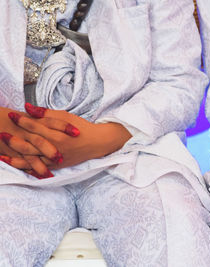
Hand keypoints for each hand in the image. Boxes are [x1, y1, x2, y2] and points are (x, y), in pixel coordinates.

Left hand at [8, 103, 131, 168]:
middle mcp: (55, 148)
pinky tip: (16, 167)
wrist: (97, 143)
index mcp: (58, 134)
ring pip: (31, 160)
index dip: (22, 120)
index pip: (36, 126)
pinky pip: (39, 169)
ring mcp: (55, 159)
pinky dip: (27, 169)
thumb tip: (28, 108)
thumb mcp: (66, 117)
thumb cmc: (81, 128)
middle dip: (13, 139)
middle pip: (30, 144)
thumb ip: (46, 113)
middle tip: (1, 134)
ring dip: (14, 158)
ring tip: (0, 156)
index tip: (11, 114)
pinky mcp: (57, 166)